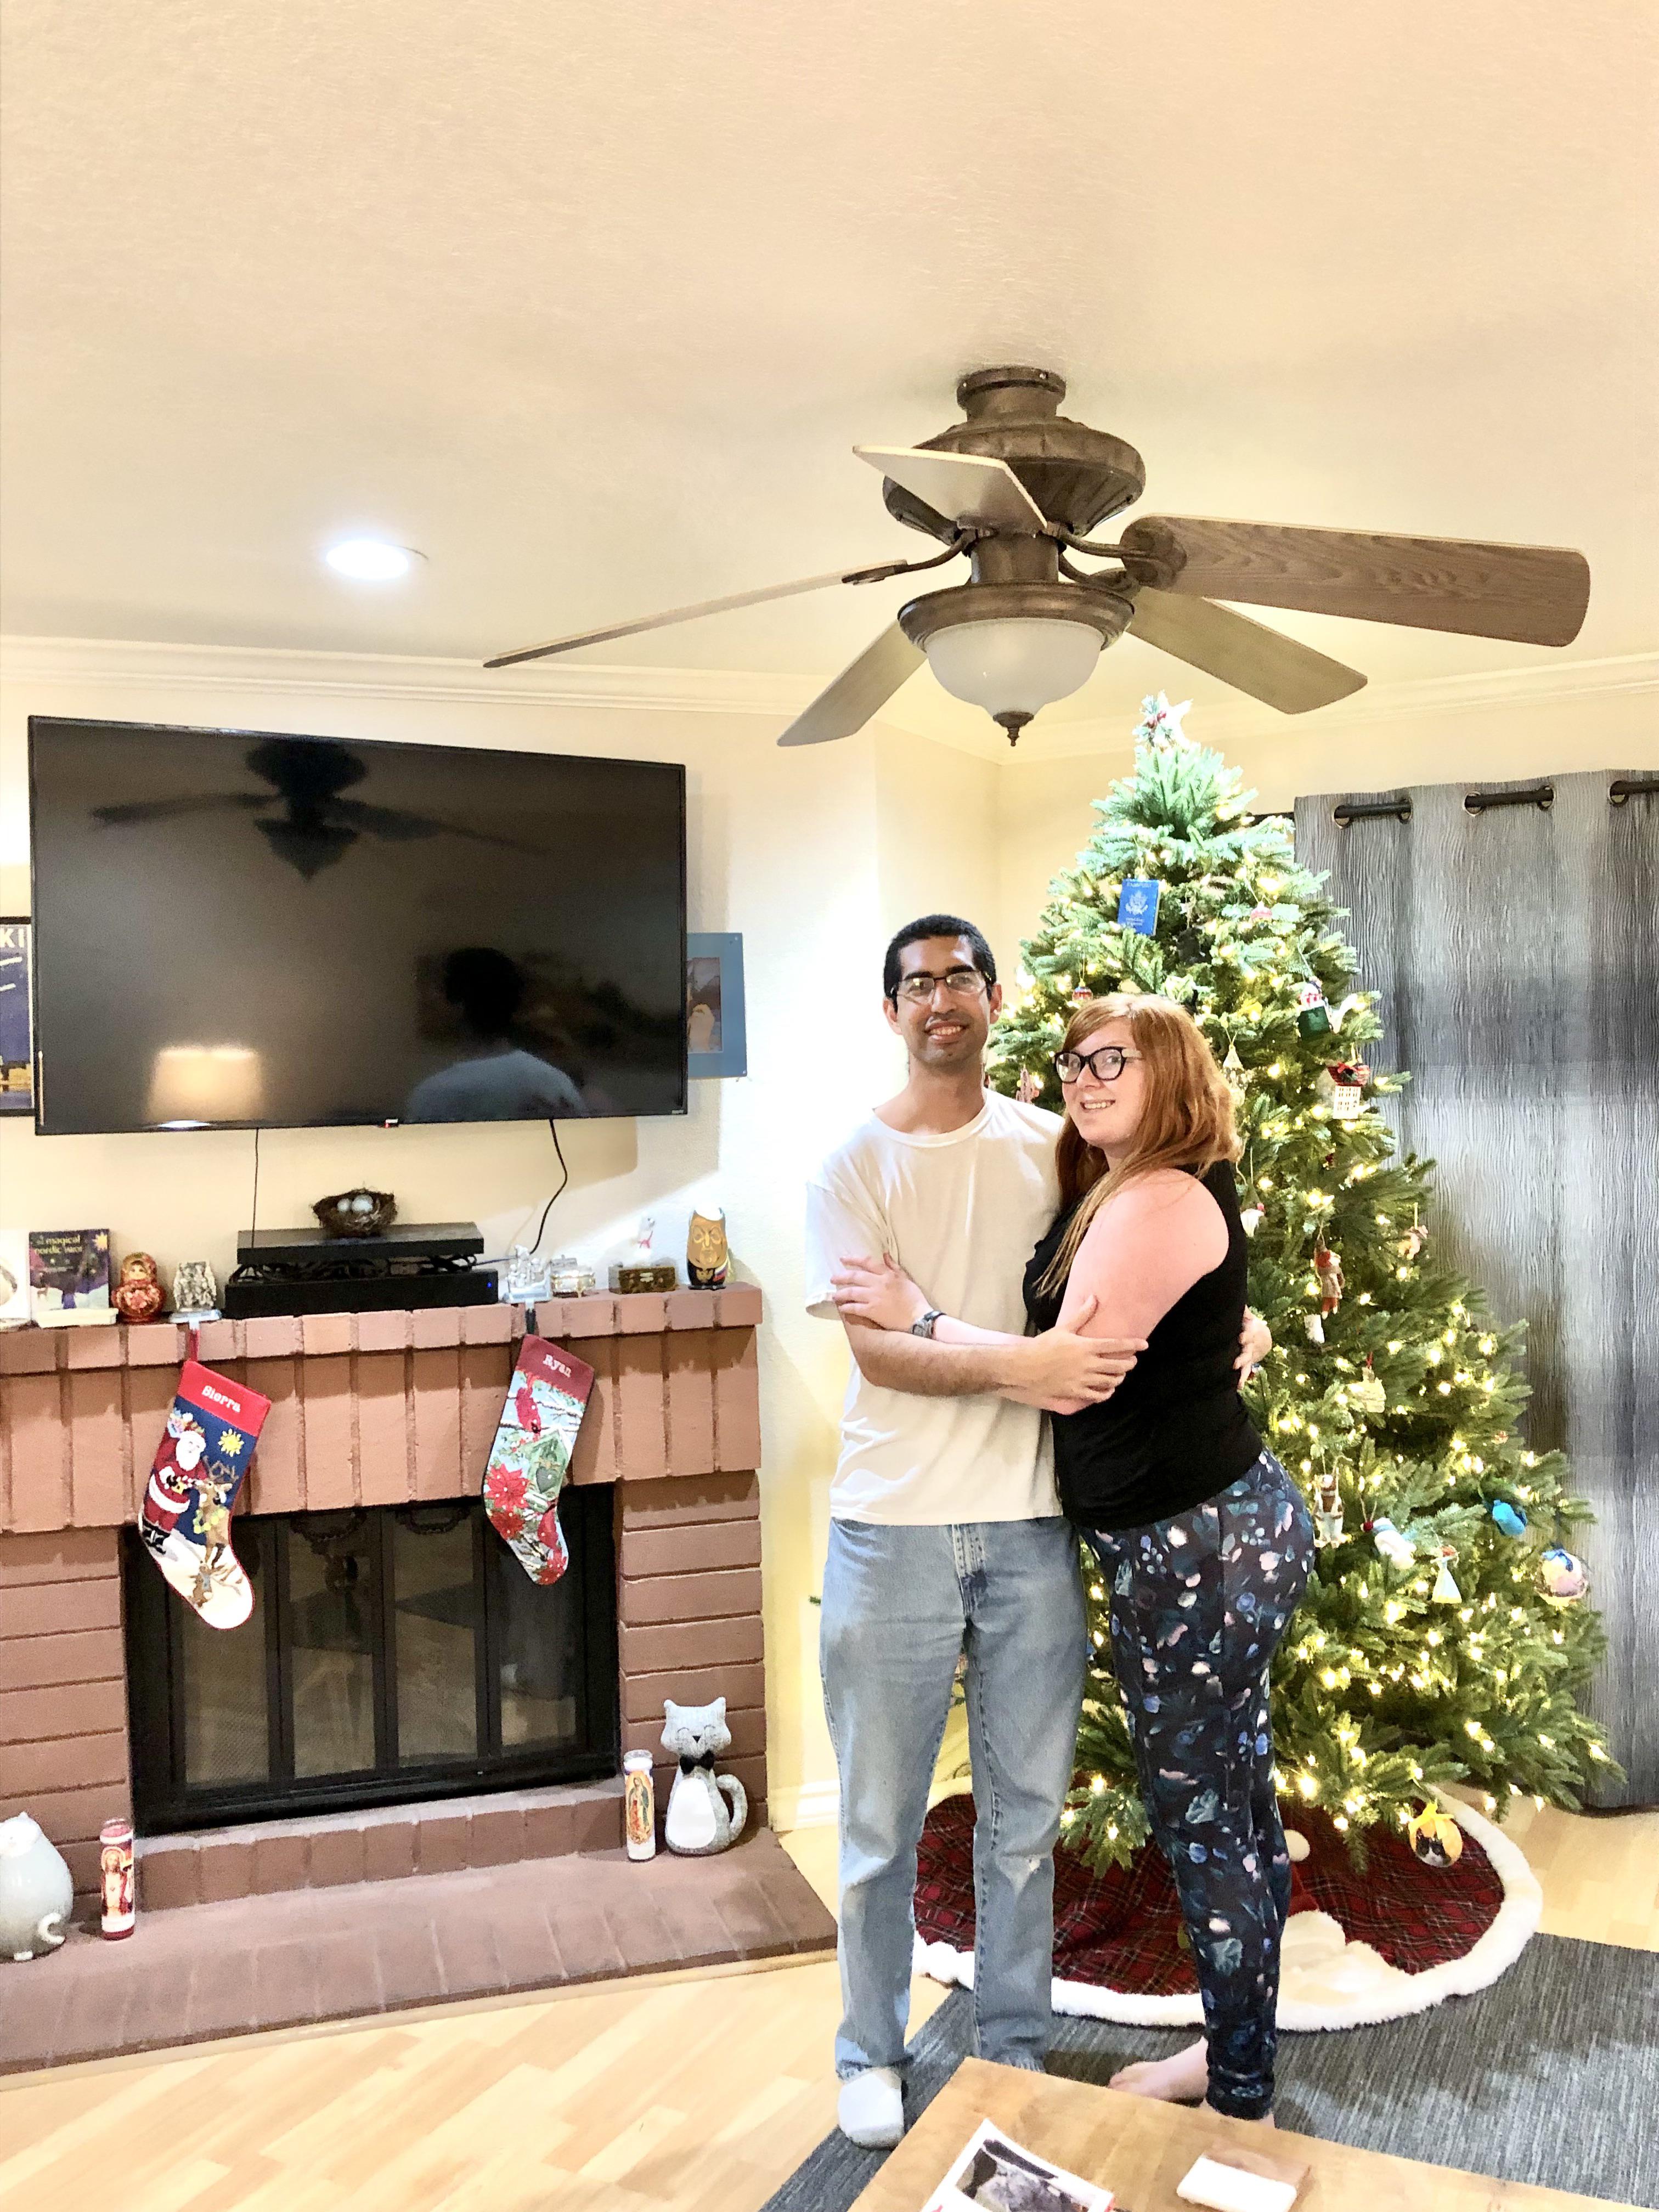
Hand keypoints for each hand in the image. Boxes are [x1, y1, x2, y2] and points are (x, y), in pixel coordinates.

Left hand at [830, 1252, 930, 1331]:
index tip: (842, 1259)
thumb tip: (884, 1254)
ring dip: (841, 1293)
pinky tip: (842, 1308)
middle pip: (855, 1276)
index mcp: (887, 1274)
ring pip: (852, 1292)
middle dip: (841, 1276)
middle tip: (833, 1279)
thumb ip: (893, 1267)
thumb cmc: (914, 1298)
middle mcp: (878, 1283)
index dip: (853, 1259)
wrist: (918, 1318)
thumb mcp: (906, 1279)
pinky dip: (846, 1307)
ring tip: (834, 1296)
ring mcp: (874, 1297)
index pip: (867, 1262)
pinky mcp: (872, 1311)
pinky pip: (855, 1307)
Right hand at [1015, 1300, 1143, 1403]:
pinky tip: (1108, 1389)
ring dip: (1119, 1377)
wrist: (1026, 1367)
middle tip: (1132, 1361)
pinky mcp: (1076, 1392)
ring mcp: (1083, 1380)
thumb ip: (1082, 1315)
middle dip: (1129, 1363)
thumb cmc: (1044, 1346)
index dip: (1133, 1345)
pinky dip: (1107, 1393)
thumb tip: (1094, 1298)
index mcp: (1086, 1346)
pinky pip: (1098, 1396)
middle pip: (1118, 1365)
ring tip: (1120, 1373)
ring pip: (1111, 1381)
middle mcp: (1087, 1364)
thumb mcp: (1064, 1328)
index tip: (1144, 1344)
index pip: (1116, 1345)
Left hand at [1236, 1307, 1271, 1379]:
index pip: (1250, 1334)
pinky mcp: (1247, 1363)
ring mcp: (1249, 1356)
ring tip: (1237, 1378)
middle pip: (1247, 1351)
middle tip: (1235, 1363)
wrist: (1261, 1337)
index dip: (1246, 1335)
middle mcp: (1250, 1346)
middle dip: (1242, 1357)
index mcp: (1250, 1333)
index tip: (1240, 1337)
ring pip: (1246, 1364)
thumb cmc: (1248, 1324)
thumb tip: (1238, 1302)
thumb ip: (1243, 1311)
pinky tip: (1238, 1387)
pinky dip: (1242, 1379)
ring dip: (1241, 1370)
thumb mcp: (1247, 1317)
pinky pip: (1245, 1372)